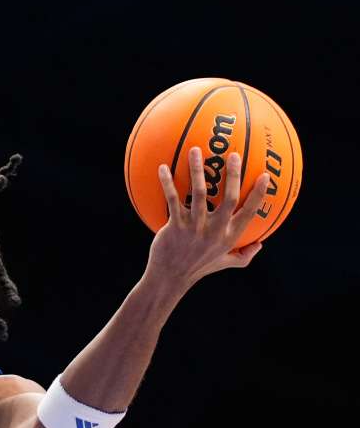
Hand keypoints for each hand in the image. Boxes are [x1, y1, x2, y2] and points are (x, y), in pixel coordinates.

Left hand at [147, 147, 269, 289]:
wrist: (171, 276)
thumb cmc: (198, 267)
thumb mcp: (225, 263)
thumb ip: (244, 255)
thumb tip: (260, 245)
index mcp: (229, 236)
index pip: (249, 213)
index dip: (259, 195)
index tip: (265, 176)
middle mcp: (215, 230)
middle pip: (230, 199)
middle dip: (233, 175)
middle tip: (233, 154)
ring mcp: (194, 227)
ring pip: (199, 194)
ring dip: (197, 170)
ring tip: (196, 150)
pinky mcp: (175, 225)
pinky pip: (172, 199)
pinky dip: (167, 183)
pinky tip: (162, 167)